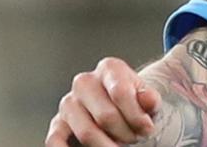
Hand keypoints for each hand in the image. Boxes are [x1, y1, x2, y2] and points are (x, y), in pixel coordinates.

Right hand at [46, 57, 162, 146]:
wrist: (123, 110)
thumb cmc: (137, 103)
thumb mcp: (150, 98)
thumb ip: (150, 98)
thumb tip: (148, 100)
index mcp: (109, 68)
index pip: (120, 93)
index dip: (137, 116)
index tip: (148, 127)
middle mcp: (84, 82)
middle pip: (105, 116)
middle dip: (125, 133)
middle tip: (135, 137)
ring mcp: (69, 103)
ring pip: (86, 133)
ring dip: (107, 145)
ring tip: (119, 144)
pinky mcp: (58, 124)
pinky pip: (55, 140)